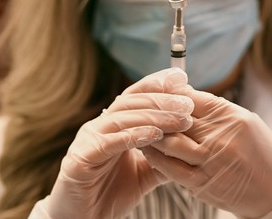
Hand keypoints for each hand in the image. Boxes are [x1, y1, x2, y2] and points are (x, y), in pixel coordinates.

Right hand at [45, 68, 193, 218]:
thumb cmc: (109, 193)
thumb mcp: (144, 173)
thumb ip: (163, 158)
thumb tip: (191, 147)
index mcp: (113, 124)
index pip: (135, 95)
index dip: (156, 84)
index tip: (181, 78)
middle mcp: (99, 126)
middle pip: (131, 102)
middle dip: (161, 99)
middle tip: (187, 103)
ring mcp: (88, 139)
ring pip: (122, 118)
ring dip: (154, 117)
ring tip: (180, 120)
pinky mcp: (81, 157)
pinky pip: (109, 142)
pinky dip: (133, 136)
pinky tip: (155, 136)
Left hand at [141, 88, 271, 218]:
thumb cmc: (262, 153)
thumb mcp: (244, 122)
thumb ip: (215, 111)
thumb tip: (184, 96)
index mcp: (231, 116)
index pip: (192, 98)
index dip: (171, 94)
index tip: (158, 91)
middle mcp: (221, 136)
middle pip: (177, 118)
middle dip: (157, 112)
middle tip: (140, 107)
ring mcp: (211, 161)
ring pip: (170, 142)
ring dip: (152, 133)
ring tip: (141, 128)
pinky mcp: (203, 183)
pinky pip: (171, 167)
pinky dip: (156, 157)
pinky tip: (147, 149)